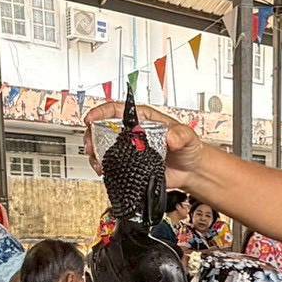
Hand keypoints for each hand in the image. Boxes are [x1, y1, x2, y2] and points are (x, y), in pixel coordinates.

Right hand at [82, 102, 203, 188]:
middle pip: (104, 128)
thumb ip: (180, 135)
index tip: (91, 118)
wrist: (191, 170)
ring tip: (97, 161)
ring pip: (104, 147)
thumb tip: (170, 137)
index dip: (101, 112)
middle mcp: (133, 133)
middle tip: (90, 145)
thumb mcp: (187, 136)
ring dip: (96, 154)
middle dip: (92, 135)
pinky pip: (112, 165)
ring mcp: (129, 150)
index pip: (118, 110)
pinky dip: (105, 168)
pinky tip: (104, 171)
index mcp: (143, 119)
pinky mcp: (130, 166)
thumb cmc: (188, 148)